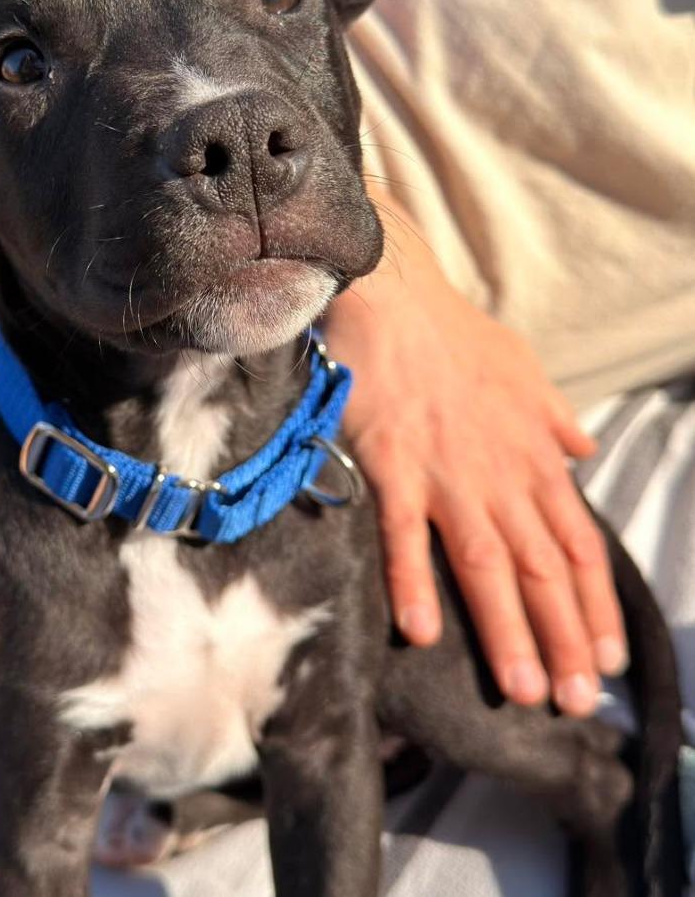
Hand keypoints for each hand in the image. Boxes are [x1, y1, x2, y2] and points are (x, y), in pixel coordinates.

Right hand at [326, 195, 626, 716]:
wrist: (395, 295)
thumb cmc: (452, 334)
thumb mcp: (523, 370)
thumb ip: (554, 418)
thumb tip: (584, 451)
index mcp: (533, 455)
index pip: (579, 544)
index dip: (594, 606)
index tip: (605, 660)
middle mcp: (501, 473)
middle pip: (543, 568)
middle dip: (564, 639)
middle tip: (576, 704)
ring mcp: (448, 472)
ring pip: (487, 563)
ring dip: (507, 630)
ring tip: (522, 691)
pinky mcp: (394, 464)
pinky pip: (405, 531)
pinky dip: (413, 580)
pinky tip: (423, 633)